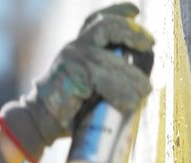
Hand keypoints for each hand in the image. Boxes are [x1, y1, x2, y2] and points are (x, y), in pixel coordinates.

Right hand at [0, 3, 153, 162]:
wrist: (40, 122)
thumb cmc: (68, 110)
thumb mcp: (92, 88)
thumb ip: (110, 78)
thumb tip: (143, 81)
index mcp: (78, 48)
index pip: (98, 21)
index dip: (118, 12)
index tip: (135, 12)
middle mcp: (74, 48)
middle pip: (107, 27)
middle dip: (133, 33)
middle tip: (150, 44)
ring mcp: (71, 58)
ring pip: (110, 59)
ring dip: (133, 76)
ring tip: (145, 91)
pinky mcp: (72, 73)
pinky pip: (104, 77)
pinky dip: (122, 91)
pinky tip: (130, 103)